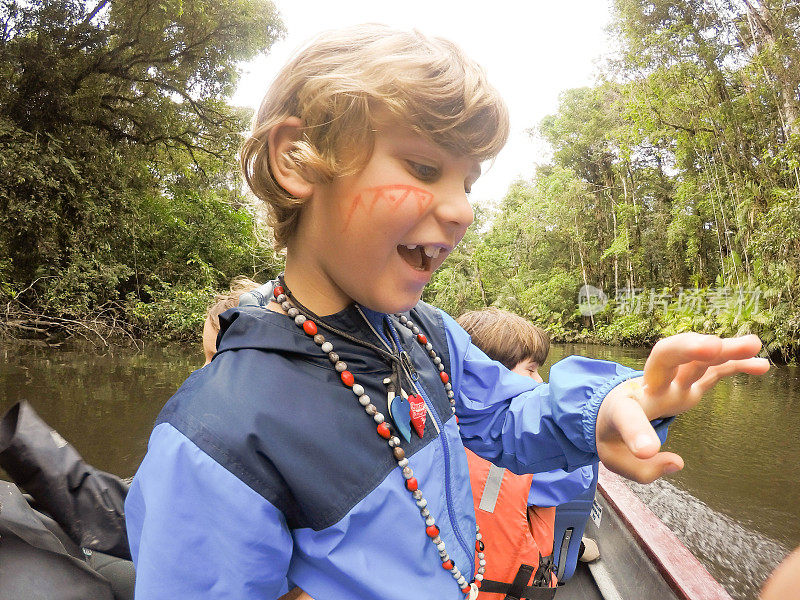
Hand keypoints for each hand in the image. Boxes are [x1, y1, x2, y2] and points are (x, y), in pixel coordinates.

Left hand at [595, 333, 769, 482]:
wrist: (609, 409)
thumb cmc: (612, 434)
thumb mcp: (615, 459)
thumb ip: (642, 470)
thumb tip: (676, 462)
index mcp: (622, 408)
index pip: (626, 416)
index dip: (637, 433)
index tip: (648, 452)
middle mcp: (649, 388)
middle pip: (663, 358)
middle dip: (686, 349)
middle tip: (712, 346)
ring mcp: (671, 383)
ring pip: (695, 358)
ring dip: (722, 349)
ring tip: (752, 343)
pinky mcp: (688, 385)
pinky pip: (713, 371)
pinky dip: (735, 365)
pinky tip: (760, 364)